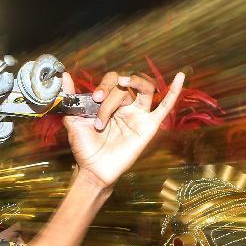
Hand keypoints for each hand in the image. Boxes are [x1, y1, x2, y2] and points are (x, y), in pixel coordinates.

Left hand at [63, 70, 184, 188]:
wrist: (93, 169)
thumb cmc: (85, 147)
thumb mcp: (74, 120)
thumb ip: (71, 98)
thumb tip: (65, 76)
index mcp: (109, 102)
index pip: (112, 82)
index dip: (104, 85)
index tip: (93, 98)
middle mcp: (125, 106)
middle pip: (125, 87)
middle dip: (110, 93)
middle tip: (99, 101)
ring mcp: (138, 115)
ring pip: (144, 89)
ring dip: (135, 82)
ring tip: (124, 83)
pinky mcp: (148, 126)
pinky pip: (165, 107)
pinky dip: (174, 92)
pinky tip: (181, 77)